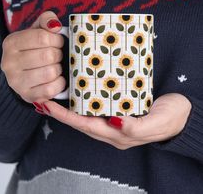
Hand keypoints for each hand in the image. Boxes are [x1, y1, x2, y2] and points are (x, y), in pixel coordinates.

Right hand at [1, 11, 65, 105]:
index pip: (43, 37)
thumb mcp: (37, 31)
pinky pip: (51, 89)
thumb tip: (55, 25)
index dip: (57, 40)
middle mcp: (9, 63)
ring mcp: (16, 82)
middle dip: (58, 55)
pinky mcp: (27, 95)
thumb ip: (46, 21)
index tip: (58, 42)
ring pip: (50, 72)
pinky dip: (59, 83)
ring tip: (55, 66)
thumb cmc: (34, 50)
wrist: (23, 74)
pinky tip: (56, 79)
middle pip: (48, 55)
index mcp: (11, 43)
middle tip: (57, 56)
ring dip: (58, 69)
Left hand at [42, 93, 191, 149]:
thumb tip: (115, 122)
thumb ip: (136, 126)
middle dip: (61, 112)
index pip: (85, 125)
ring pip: (86, 114)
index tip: (47, 105)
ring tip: (54, 96)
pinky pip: (96, 107)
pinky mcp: (119, 110)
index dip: (65, 117)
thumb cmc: (171, 118)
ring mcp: (114, 120)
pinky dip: (84, 101)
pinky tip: (78, 93)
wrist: (183, 113)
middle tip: (44, 98)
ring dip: (69, 107)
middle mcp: (112, 129)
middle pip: (81, 121)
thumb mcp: (157, 123)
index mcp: (118, 134)